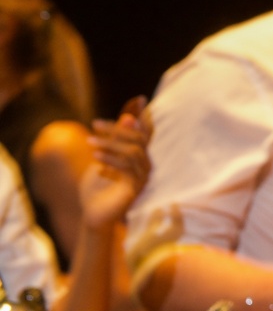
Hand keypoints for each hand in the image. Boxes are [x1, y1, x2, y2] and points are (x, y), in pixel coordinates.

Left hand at [78, 96, 151, 228]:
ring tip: (89, 141)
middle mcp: (145, 165)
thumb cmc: (97, 185)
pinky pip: (128, 168)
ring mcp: (142, 177)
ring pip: (134, 151)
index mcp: (138, 157)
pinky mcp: (136, 188)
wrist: (92, 212)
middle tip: (95, 124)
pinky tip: (96, 155)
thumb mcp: (103, 157)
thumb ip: (114, 140)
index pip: (145, 133)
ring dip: (110, 143)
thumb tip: (128, 117)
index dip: (144, 116)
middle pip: (139, 139)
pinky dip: (112, 158)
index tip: (139, 98)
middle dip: (117, 129)